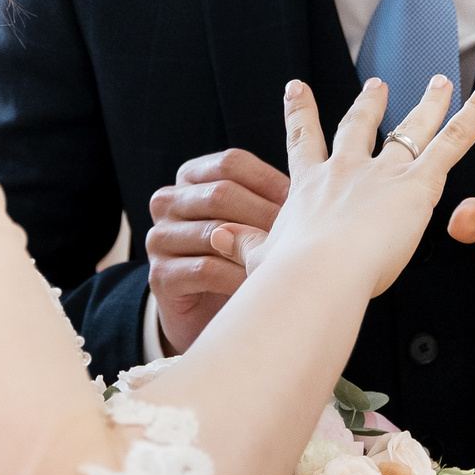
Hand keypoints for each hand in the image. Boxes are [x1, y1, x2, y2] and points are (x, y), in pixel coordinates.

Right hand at [145, 150, 287, 354]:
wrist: (208, 312)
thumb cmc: (240, 256)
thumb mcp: (254, 221)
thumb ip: (272, 200)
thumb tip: (315, 188)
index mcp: (191, 176)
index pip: (231, 163)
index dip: (269, 179)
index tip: (303, 199)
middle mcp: (167, 201)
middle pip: (221, 194)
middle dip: (265, 215)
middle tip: (301, 235)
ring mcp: (159, 238)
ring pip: (215, 232)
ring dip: (256, 249)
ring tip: (289, 261)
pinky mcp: (160, 276)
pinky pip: (206, 268)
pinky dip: (240, 277)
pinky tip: (264, 285)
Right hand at [265, 70, 474, 295]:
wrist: (315, 275)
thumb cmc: (287, 279)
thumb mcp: (259, 260)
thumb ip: (246, 246)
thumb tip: (220, 239)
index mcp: (309, 188)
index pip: (304, 143)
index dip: (300, 114)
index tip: (295, 89)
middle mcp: (345, 170)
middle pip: (360, 127)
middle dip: (369, 104)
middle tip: (377, 84)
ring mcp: (383, 172)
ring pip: (413, 128)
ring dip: (430, 103)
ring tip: (441, 81)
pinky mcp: (418, 182)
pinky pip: (455, 138)